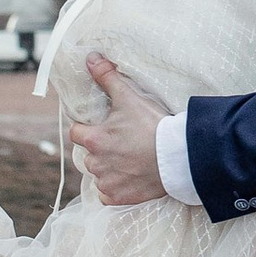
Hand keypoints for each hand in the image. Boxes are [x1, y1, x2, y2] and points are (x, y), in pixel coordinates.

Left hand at [70, 52, 170, 204]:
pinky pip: (108, 194)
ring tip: (129, 160)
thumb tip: (91, 58)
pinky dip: (115, 188)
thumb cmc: (153, 126)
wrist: (179, 157)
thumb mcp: (129, 97)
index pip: (76, 132)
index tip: (101, 127)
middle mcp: (95, 163)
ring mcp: (107, 182)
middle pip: (88, 155)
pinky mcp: (119, 198)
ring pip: (98, 175)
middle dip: (100, 150)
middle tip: (121, 143)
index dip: (86, 128)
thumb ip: (107, 77)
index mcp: (94, 139)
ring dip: (107, 169)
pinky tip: (130, 178)